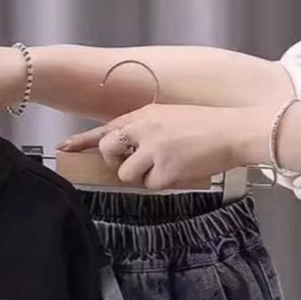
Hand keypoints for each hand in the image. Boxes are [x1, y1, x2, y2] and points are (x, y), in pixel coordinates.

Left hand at [59, 103, 271, 189]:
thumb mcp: (170, 119)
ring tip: (170, 164)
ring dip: (145, 176)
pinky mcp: (165, 167)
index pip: (105, 129)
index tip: (64, 149)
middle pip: (109, 152)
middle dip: (118, 164)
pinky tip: (182, 169)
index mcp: (143, 114)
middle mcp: (143, 127)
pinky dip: (165, 183)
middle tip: (139, 165)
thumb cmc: (207, 127)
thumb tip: (126, 153)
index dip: (82, 141)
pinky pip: (151, 185)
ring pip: (128, 174)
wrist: (236, 130)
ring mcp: (153, 147)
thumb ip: (145, 131)